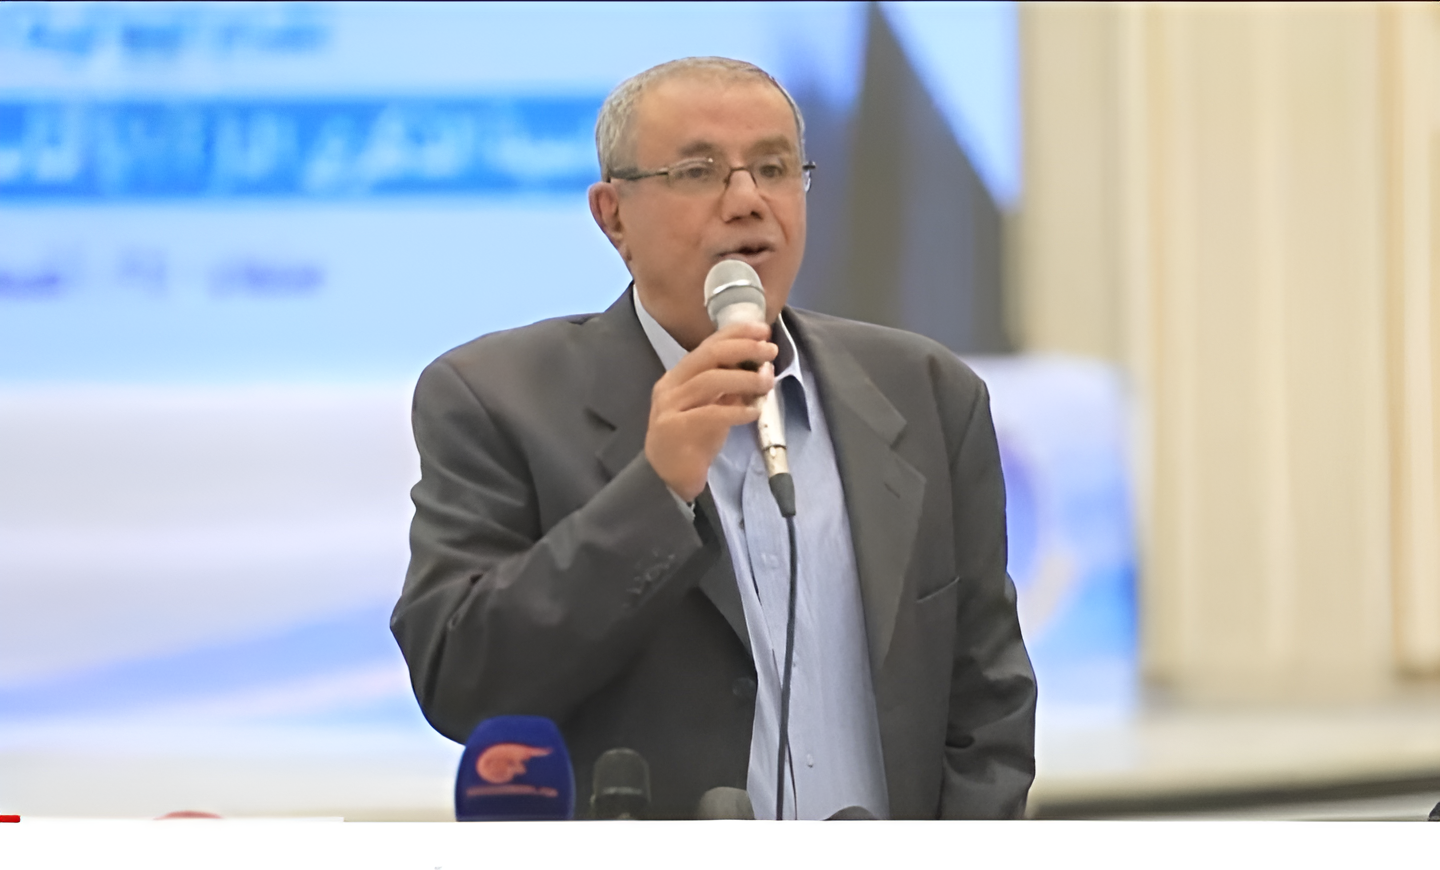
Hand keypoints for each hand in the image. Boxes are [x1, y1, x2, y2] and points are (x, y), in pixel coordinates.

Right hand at [645, 322, 776, 502]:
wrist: (667, 478)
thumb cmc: (692, 439)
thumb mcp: (712, 406)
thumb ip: (728, 387)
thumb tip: (760, 366)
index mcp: (679, 375)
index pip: (708, 345)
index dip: (737, 333)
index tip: (763, 330)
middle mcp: (671, 386)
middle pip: (708, 355)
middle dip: (744, 348)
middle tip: (770, 351)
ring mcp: (670, 407)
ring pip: (709, 381)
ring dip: (744, 378)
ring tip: (767, 381)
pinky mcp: (675, 429)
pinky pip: (709, 414)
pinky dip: (735, 411)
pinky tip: (753, 412)